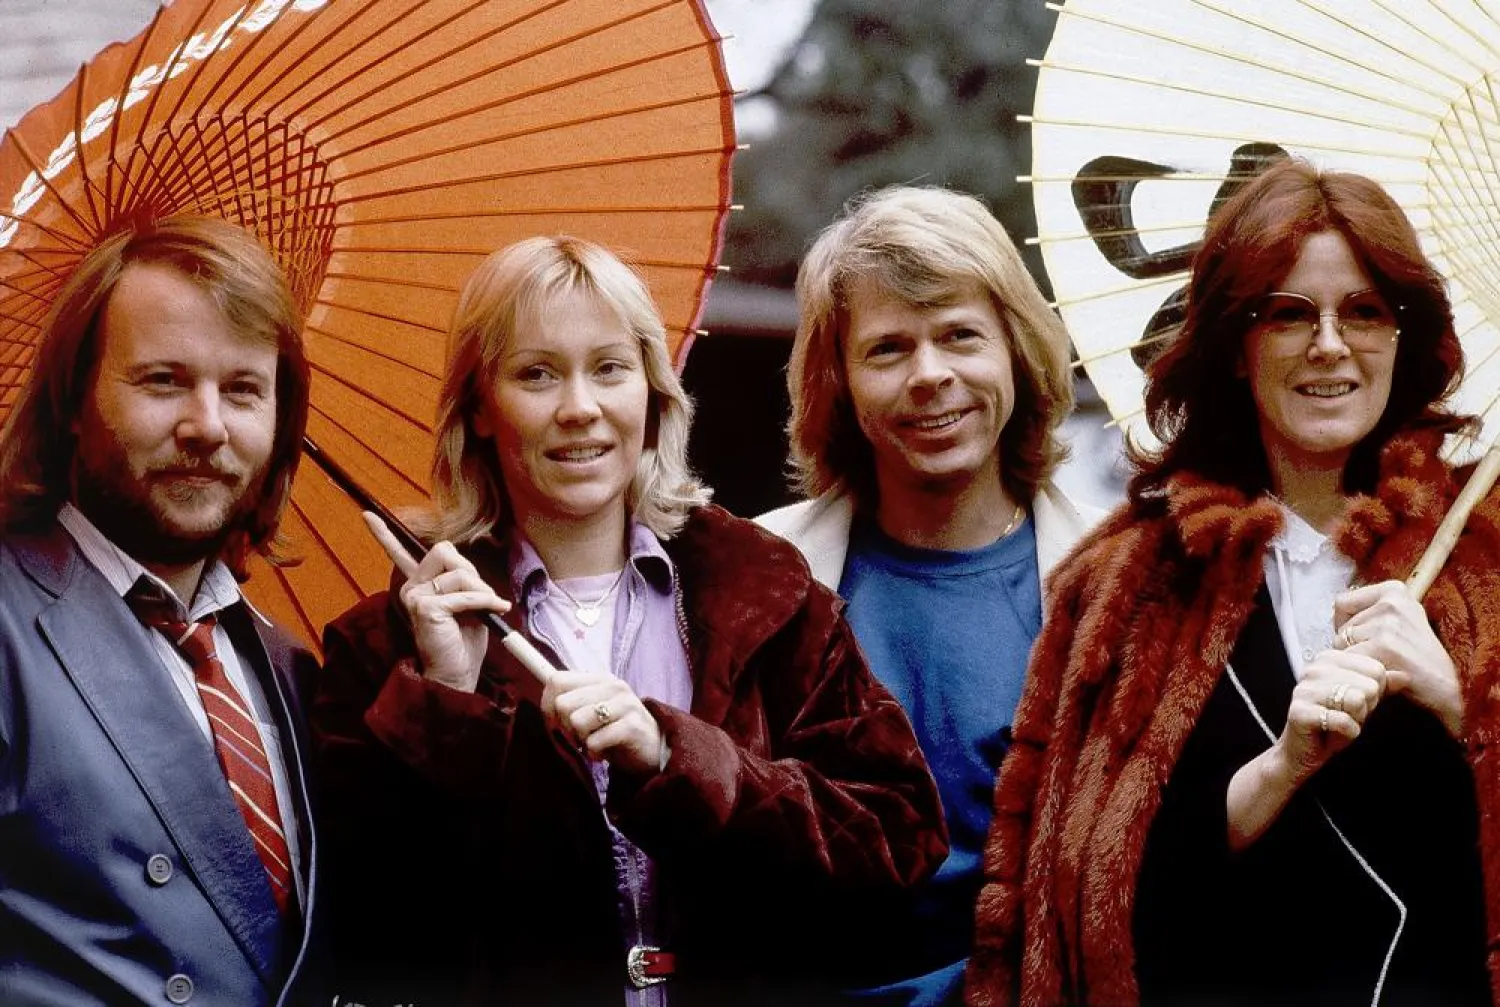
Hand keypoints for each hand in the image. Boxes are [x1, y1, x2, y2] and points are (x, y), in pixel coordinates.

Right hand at [362, 512, 510, 691]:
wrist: (457, 674)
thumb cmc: (464, 640)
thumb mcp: (468, 602)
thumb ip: (463, 581)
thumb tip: (467, 569)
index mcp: (418, 584)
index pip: (400, 552)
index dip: (385, 534)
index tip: (367, 515)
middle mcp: (410, 587)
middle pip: (444, 551)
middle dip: (471, 572)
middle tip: (482, 596)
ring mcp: (414, 597)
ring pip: (458, 573)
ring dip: (481, 591)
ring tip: (489, 609)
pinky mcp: (424, 608)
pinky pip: (463, 595)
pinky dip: (484, 602)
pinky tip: (494, 611)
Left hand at [541, 670, 663, 776]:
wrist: (654, 751)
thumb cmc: (615, 731)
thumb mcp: (591, 710)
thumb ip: (569, 701)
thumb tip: (543, 700)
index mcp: (599, 678)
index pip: (556, 680)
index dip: (548, 705)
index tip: (558, 722)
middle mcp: (612, 686)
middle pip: (562, 704)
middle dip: (565, 727)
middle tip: (581, 735)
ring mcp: (625, 704)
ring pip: (576, 721)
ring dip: (581, 740)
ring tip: (595, 742)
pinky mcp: (632, 727)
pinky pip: (594, 742)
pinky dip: (594, 753)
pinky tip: (605, 752)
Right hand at [1228, 648, 1389, 850]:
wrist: (1302, 752)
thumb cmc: (1332, 724)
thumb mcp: (1363, 702)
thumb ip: (1382, 686)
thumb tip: (1404, 676)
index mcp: (1328, 659)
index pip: (1376, 669)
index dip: (1375, 692)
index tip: (1356, 701)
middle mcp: (1313, 669)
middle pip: (1369, 685)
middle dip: (1365, 707)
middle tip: (1347, 715)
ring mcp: (1304, 689)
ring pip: (1356, 700)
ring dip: (1355, 719)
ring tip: (1340, 723)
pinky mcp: (1299, 712)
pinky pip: (1344, 721)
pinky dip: (1347, 732)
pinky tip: (1334, 733)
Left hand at [1335, 580, 1462, 737]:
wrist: (1446, 690)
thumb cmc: (1417, 658)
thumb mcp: (1400, 620)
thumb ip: (1369, 611)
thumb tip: (1335, 611)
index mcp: (1394, 591)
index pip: (1342, 603)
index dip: (1347, 625)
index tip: (1370, 637)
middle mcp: (1392, 602)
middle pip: (1341, 627)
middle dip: (1353, 646)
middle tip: (1383, 657)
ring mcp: (1389, 625)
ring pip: (1341, 644)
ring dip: (1356, 661)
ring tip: (1385, 665)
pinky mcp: (1385, 647)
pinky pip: (1349, 660)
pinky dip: (1359, 673)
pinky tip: (1383, 676)